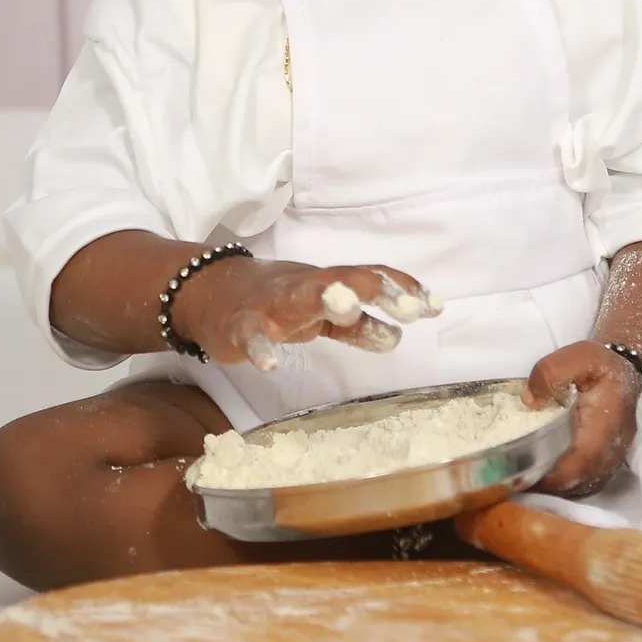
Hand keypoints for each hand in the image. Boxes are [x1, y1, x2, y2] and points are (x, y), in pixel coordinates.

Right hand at [169, 258, 438, 370]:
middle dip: (375, 288)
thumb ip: (355, 325)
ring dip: (324, 297)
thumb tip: (396, 335)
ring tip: (349, 305)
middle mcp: (303, 286)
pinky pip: (248, 335)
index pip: (369, 277)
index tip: (435, 306)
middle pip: (342, 278)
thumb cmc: (273, 302)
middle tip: (409, 307)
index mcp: (325, 282)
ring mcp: (269, 303)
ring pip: (298, 295)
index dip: (401, 288)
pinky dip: (258, 348)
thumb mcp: (319, 312)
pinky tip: (269, 364)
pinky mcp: (237, 325)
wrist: (207, 292)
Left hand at [527, 342, 641, 496]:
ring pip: (576, 489)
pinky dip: (558, 484)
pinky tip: (537, 473)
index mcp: (602, 430)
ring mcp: (607, 464)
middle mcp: (608, 455)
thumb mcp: (580, 356)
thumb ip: (552, 372)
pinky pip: (580, 485)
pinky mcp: (603, 466)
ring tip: (518, 477)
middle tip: (508, 478)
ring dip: (548, 487)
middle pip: (573, 484)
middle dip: (541, 485)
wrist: (626, 373)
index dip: (547, 476)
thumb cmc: (601, 367)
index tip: (518, 475)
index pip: (577, 466)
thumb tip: (529, 400)